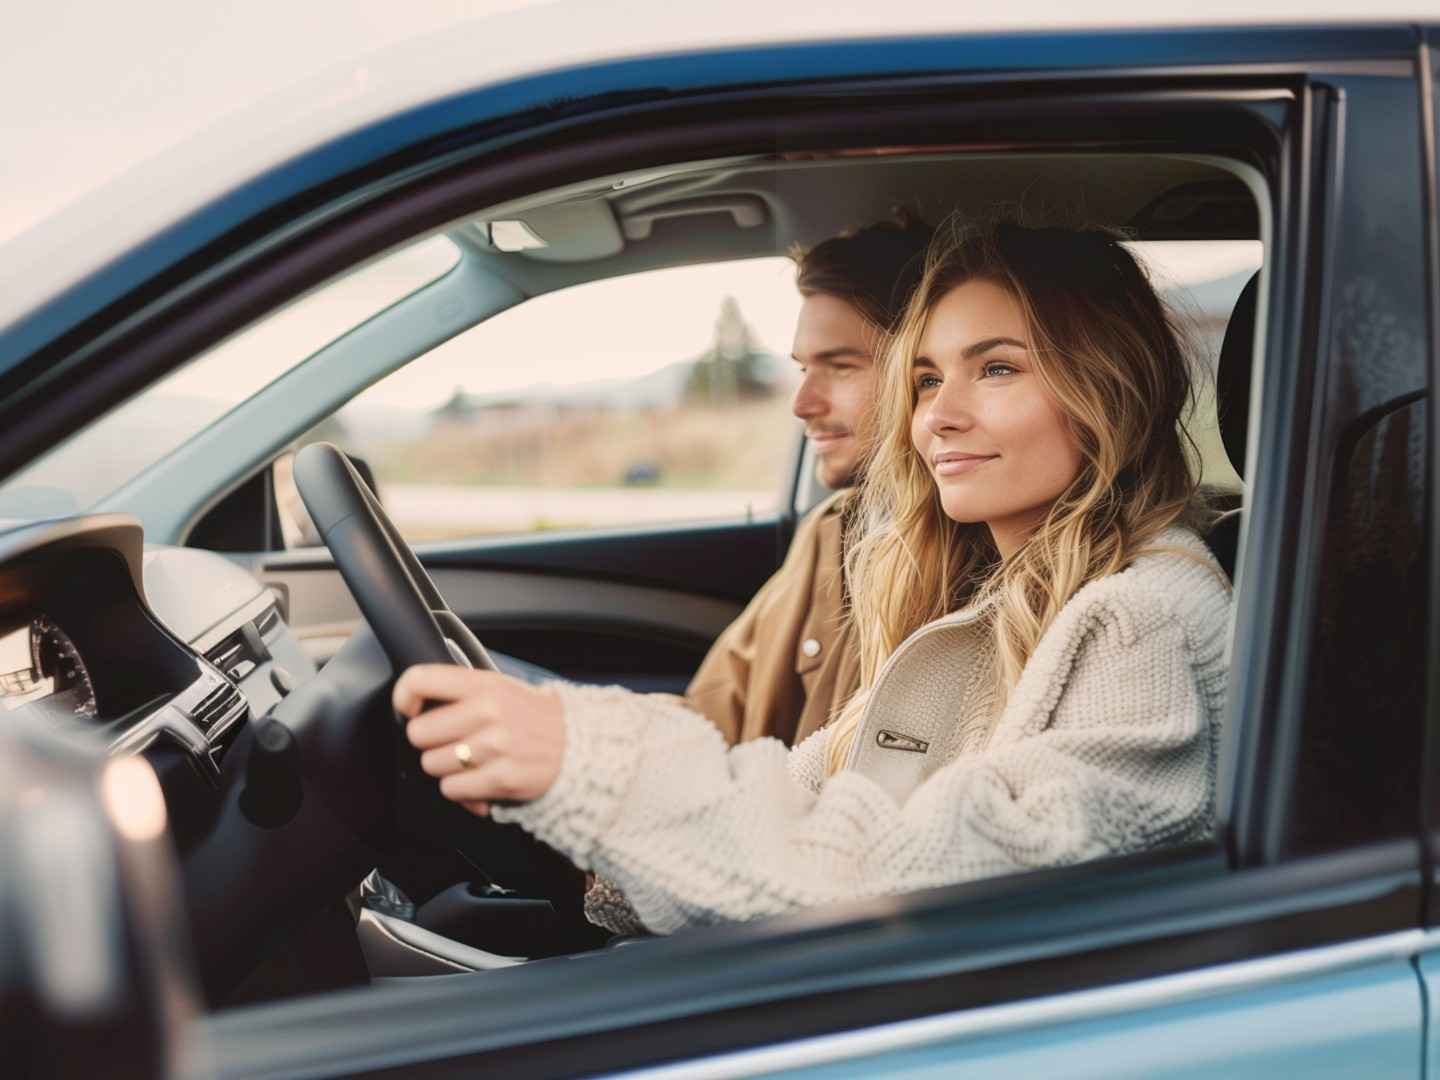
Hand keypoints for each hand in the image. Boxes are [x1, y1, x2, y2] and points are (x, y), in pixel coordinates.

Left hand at [393, 665, 564, 816]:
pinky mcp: (500, 779)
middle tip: (450, 740)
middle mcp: (488, 712)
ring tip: (470, 761)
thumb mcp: (501, 687)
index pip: (420, 681)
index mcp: (484, 685)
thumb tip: (416, 704)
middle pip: (418, 732)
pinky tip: (478, 779)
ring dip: (445, 767)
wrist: (578, 746)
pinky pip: (451, 789)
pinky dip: (460, 789)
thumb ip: (462, 691)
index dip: (404, 697)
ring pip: (431, 764)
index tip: (410, 708)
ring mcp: (494, 747)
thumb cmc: (533, 717)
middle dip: (430, 740)